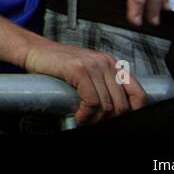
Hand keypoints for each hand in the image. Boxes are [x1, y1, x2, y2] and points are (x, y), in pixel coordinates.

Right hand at [22, 39, 146, 125]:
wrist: (35, 51)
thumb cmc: (59, 63)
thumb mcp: (88, 71)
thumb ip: (104, 84)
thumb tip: (116, 110)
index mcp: (111, 64)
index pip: (138, 92)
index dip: (135, 111)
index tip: (123, 120)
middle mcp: (105, 62)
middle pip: (122, 104)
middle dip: (110, 119)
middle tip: (97, 122)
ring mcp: (92, 65)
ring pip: (107, 105)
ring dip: (95, 120)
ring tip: (85, 120)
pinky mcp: (78, 69)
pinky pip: (91, 101)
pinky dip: (86, 114)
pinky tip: (79, 116)